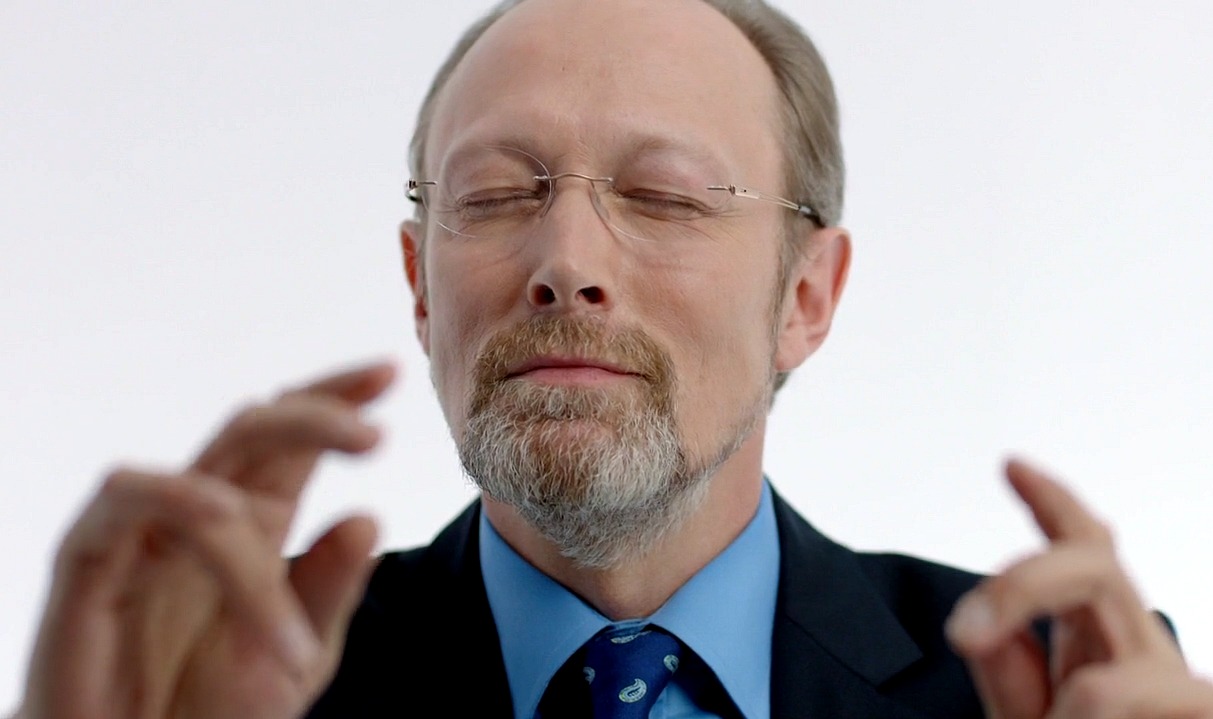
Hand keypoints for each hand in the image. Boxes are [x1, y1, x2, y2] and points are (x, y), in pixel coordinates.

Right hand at [15, 360, 396, 718]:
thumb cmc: (210, 714)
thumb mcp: (296, 657)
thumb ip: (329, 589)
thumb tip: (369, 514)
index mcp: (256, 526)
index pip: (294, 443)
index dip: (336, 398)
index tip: (390, 372)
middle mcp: (203, 515)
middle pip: (256, 428)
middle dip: (318, 412)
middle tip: (374, 432)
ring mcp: (144, 531)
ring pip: (210, 460)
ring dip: (271, 482)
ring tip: (325, 531)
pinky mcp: (87, 559)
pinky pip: (127, 497)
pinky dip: (181, 500)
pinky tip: (225, 516)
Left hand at [946, 458, 1212, 717]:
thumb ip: (1007, 679)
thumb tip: (977, 626)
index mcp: (1098, 640)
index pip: (1083, 553)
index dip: (1055, 505)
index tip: (1012, 464)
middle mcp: (1141, 650)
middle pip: (1096, 568)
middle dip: (1023, 585)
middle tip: (964, 636)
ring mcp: (1178, 685)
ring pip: (1104, 672)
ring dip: (1054, 715)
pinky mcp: (1204, 710)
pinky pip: (1113, 698)